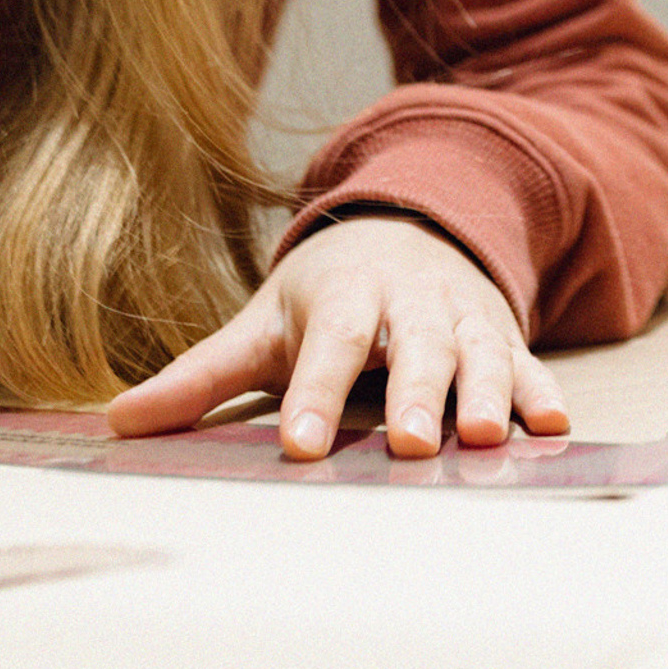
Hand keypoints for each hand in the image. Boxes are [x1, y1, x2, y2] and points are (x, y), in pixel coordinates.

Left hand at [105, 213, 568, 461]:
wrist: (414, 224)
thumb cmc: (329, 293)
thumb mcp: (264, 322)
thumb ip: (201, 375)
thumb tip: (116, 422)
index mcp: (346, 296)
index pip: (330, 344)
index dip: (315, 394)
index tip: (301, 444)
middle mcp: (410, 302)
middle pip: (414, 347)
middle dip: (415, 393)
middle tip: (409, 442)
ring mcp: (463, 316)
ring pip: (478, 352)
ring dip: (483, 392)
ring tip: (480, 437)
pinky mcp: (501, 334)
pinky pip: (526, 363)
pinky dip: (540, 392)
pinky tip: (551, 428)